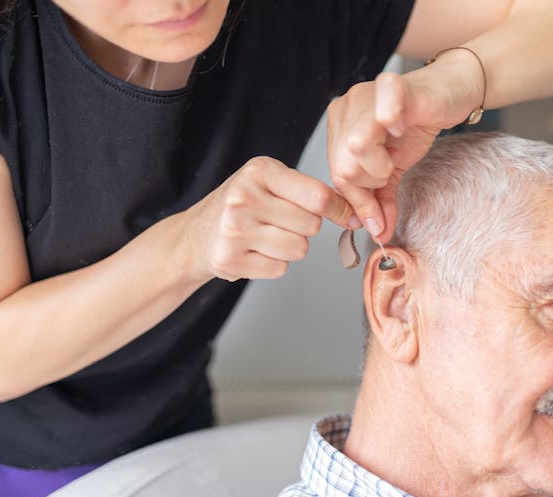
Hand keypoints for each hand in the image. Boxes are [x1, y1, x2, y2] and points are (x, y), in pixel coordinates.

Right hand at [185, 156, 355, 281]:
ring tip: (265, 237)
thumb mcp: (271, 184)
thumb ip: (311, 193)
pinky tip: (253, 252)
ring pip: (298, 249)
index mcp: (260, 170)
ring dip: (290, 248)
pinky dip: (272, 264)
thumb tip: (357, 215)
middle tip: (280, 223)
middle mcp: (244, 197)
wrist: (195, 235)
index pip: (318, 196)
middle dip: (304, 228)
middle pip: (311, 226)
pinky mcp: (230, 259)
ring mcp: (235, 229)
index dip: (339, 210)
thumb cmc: (242, 206)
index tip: (348, 217)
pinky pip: (280, 269)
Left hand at [327, 57, 482, 241]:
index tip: (376, 218)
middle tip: (391, 169)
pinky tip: (401, 128)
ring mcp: (365, 95)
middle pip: (343, 167)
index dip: (358, 202)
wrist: (449, 94)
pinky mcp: (391, 86)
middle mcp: (346, 109)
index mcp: (339, 128)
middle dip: (371, 181)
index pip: (337, 175)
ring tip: (395, 153)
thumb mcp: (394, 171)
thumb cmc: (416, 125)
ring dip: (382, 163)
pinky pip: (383, 111)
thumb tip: (380, 233)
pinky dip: (392, 125)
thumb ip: (382, 201)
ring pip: (356, 147)